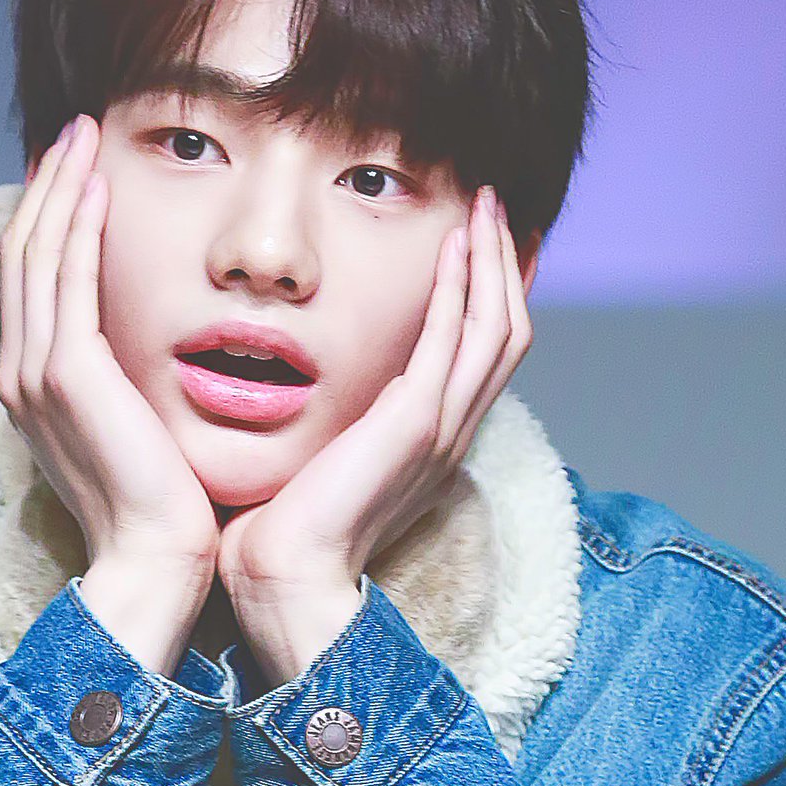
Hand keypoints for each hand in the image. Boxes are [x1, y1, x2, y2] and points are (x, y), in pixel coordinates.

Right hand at [0, 114, 220, 670]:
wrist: (153, 561)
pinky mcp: (68, 377)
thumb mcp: (138, 430)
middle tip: (76, 131)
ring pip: (38, 256)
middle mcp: (22, 375)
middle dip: (48, 185)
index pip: (35, 281)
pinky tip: (98, 187)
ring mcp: (37, 375)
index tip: (78, 170)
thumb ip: (130, 383)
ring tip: (85, 137)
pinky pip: (67, 282)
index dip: (50, 218)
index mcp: (35, 388)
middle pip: (25, 255)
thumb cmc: (162, 506)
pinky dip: (77, 229)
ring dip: (59, 189)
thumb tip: (154, 350)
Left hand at [217, 186, 533, 685]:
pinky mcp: (417, 426)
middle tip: (492, 206)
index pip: (481, 356)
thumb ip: (323, 424)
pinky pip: (454, 341)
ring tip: (484, 205)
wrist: (283, 579)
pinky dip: (460, 289)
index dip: (487, 296)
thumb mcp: (314, 461)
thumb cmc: (279, 530)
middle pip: (506, 333)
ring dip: (493, 261)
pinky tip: (454, 245)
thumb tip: (289, 391)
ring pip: (497, 329)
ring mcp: (441, 430)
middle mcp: (449, 434)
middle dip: (503, 264)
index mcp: (429, 444)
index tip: (475, 243)